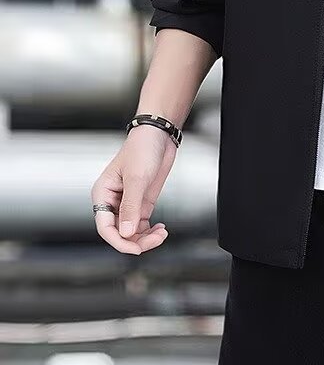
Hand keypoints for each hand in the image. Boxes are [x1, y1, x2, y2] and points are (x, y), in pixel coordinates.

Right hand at [91, 124, 175, 254]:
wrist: (159, 135)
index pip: (105, 227)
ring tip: (162, 234)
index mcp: (102, 194)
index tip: (135, 249)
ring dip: (145, 238)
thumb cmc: (142, 149)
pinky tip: (161, 229)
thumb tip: (126, 233)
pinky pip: (141, 224)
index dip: (119, 241)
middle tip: (157, 239)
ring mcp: (127, 203)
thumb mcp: (137, 178)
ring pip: (131, 231)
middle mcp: (112, 202)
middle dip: (136, 241)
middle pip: (119, 232)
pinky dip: (150, 231)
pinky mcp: (141, 202)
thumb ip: (131, 206)